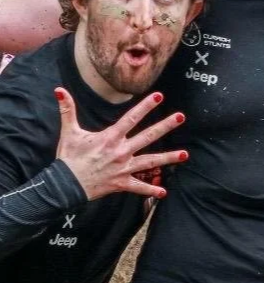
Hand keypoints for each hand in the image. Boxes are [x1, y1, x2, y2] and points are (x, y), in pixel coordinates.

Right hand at [55, 88, 188, 201]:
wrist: (64, 186)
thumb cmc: (68, 158)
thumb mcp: (69, 132)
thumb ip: (67, 110)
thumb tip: (59, 90)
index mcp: (110, 138)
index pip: (131, 118)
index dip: (145, 106)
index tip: (159, 96)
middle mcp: (121, 152)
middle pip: (148, 136)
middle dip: (165, 126)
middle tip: (181, 117)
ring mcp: (123, 168)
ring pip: (150, 162)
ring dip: (168, 158)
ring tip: (185, 154)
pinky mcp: (121, 183)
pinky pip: (139, 187)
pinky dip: (150, 190)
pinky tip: (164, 191)